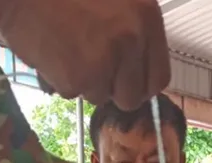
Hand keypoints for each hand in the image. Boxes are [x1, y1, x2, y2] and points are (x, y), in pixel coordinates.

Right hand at [0, 0, 169, 108]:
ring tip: (68, 46)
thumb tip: (138, 67)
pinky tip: (53, 50)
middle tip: (92, 65)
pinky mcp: (77, 78)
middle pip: (130, 97)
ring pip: (100, 96)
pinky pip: (73, 93)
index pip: (158, 78)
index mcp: (146, 16)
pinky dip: (61, 79)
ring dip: (84, 81)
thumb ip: (133, 27)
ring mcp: (105, 62)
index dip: (140, 84)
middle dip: (112, 89)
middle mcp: (131, 40)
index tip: (126, 81)